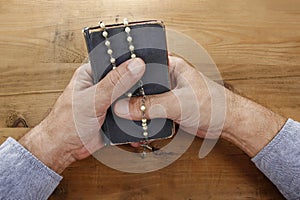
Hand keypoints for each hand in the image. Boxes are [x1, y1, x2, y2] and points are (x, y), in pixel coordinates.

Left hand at [19, 58, 145, 172]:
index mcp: (92, 73)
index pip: (117, 61)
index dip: (132, 62)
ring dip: (138, 102)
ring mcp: (109, 101)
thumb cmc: (65, 123)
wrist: (63, 149)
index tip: (147, 65)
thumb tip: (135, 65)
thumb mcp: (92, 99)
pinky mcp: (115, 116)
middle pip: (127, 79)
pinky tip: (143, 118)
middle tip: (150, 88)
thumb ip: (114, 83)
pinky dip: (137, 116)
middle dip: (139, 85)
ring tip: (148, 104)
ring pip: (131, 97)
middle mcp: (102, 85)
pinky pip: (131, 113)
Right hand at [114, 56, 285, 156]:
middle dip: (129, 96)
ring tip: (124, 117)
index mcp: (171, 66)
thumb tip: (125, 107)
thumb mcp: (177, 103)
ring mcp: (167, 94)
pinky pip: (151, 112)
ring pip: (144, 100)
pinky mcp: (169, 107)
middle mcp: (167, 78)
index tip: (113, 85)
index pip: (141, 66)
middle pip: (140, 85)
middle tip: (115, 104)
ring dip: (137, 109)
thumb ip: (150, 105)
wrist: (227, 123)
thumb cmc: (214, 104)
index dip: (126, 75)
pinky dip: (145, 119)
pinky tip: (138, 125)